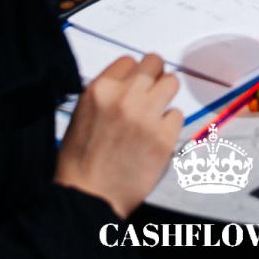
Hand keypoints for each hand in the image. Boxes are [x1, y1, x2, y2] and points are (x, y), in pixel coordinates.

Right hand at [55, 53, 182, 217]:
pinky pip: (177, 115)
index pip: (129, 60)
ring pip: (172, 82)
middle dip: (155, 76)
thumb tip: (129, 82)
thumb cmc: (80, 161)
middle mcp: (124, 97)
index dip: (134, 73)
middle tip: (152, 92)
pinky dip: (169, 125)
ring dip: (166, 95)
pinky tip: (156, 137)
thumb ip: (107, 93)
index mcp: (100, 89)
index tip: (136, 84)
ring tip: (156, 113)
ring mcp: (146, 116)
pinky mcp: (164, 138)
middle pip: (154, 63)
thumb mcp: (82, 114)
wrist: (88, 197)